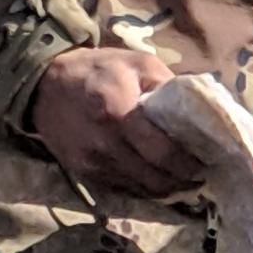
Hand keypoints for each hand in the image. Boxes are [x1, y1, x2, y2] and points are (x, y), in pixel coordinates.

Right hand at [30, 47, 202, 196]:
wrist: (45, 83)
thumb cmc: (99, 69)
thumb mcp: (139, 64)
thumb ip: (170, 86)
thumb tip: (201, 110)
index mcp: (119, 114)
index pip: (163, 152)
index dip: (189, 163)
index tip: (207, 163)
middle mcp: (104, 144)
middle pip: (153, 177)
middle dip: (182, 181)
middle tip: (200, 177)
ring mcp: (91, 162)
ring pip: (138, 188)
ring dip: (165, 189)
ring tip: (185, 182)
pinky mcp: (82, 172)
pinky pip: (121, 188)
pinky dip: (143, 188)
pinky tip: (158, 182)